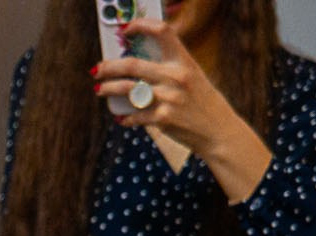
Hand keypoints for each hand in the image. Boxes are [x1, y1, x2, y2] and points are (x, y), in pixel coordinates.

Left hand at [94, 18, 269, 189]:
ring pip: (127, 89)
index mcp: (184, 61)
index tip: (126, 29)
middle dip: (109, 67)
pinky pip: (134, 116)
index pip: (163, 31)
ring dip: (108, 89)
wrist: (218, 131)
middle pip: (132, 64)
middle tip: (97, 70)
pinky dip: (125, 117)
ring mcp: (168, 98)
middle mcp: (175, 76)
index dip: (141, 25)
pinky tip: (121, 117)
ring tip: (99, 90)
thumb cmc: (201, 103)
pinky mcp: (162, 118)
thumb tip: (133, 65)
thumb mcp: (191, 78)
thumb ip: (168, 69)